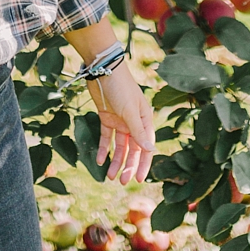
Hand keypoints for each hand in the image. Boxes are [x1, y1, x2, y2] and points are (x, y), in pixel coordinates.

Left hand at [86, 62, 154, 183]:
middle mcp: (133, 123)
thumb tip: (150, 150)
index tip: (139, 179)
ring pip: (119, 146)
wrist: (103, 69)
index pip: (145, 148)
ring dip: (115, 161)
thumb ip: (138, 131)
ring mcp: (119, 121)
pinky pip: (105, 137)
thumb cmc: (121, 88)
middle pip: (132, 150)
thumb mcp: (131, 111)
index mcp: (145, 122)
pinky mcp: (106, 117)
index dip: (143, 164)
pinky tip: (99, 160)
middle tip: (122, 182)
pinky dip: (102, 148)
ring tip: (110, 176)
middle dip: (128, 166)